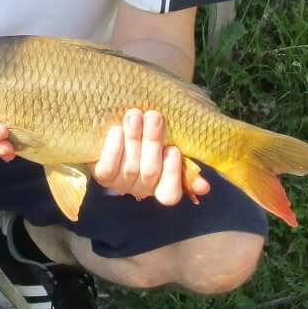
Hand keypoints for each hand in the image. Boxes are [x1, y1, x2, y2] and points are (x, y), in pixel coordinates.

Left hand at [93, 108, 209, 205]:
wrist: (115, 127)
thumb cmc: (149, 134)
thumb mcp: (170, 143)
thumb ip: (186, 159)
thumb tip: (205, 188)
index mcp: (161, 186)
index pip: (169, 194)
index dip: (173, 173)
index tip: (174, 149)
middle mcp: (141, 189)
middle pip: (150, 172)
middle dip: (152, 142)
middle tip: (154, 116)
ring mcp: (120, 184)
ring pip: (130, 167)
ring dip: (134, 138)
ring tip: (134, 114)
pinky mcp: (102, 177)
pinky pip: (107, 168)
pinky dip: (113, 148)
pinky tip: (117, 130)